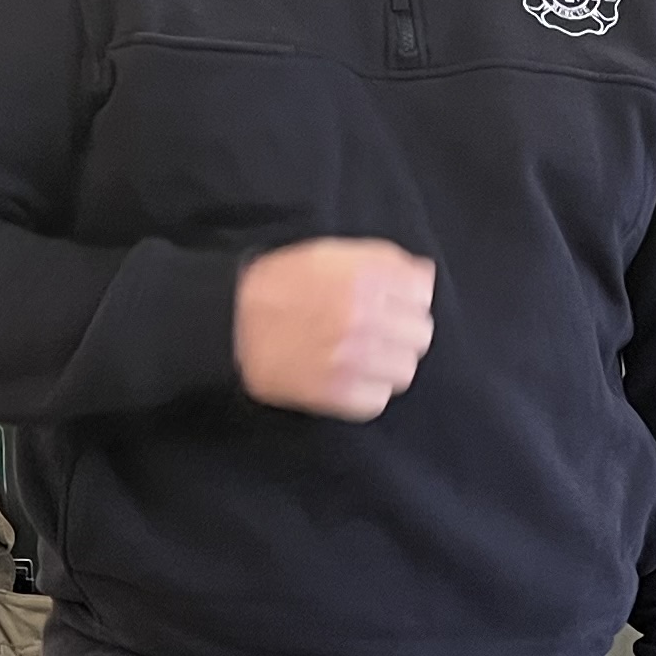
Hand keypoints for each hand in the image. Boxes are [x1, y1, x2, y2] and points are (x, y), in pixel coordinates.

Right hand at [235, 237, 435, 419]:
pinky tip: (346, 377)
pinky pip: (377, 400)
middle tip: (374, 332)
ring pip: (405, 371)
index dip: (407, 298)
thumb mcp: (329, 255)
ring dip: (387, 365)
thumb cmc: (281, 285)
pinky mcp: (338, 394)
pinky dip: (366, 392)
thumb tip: (425, 276)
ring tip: (360, 357)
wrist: (230, 324)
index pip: (421, 293)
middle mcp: (364, 317)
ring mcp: (353, 359)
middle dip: (401, 332)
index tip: (391, 303)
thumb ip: (382, 260)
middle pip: (420, 334)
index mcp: (365, 278)